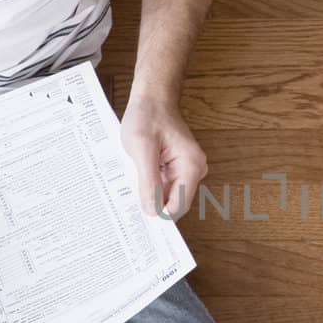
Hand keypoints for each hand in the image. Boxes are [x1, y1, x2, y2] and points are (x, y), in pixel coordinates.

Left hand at [121, 93, 206, 218]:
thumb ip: (149, 182)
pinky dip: (147, 186)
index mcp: (191, 166)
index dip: (161, 217)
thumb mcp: (142, 149)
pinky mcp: (174, 168)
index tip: (141, 224)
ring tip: (130, 187)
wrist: (151, 97)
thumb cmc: (148, 116)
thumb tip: (152, 211)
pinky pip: (162, 185)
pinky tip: (134, 179)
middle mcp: (193, 170)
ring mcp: (185, 170)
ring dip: (148, 195)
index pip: (179, 205)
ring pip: (166, 195)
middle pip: (173, 202)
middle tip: (129, 208)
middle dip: (153, 206)